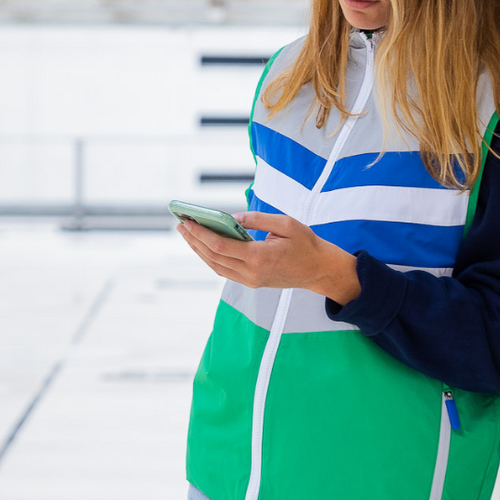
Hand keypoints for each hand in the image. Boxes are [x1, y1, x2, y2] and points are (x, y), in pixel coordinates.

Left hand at [175, 210, 361, 303]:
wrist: (319, 270)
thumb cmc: (305, 243)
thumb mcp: (285, 224)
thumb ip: (257, 219)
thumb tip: (232, 217)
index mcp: (259, 257)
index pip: (220, 245)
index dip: (200, 233)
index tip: (187, 221)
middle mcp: (251, 272)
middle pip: (213, 257)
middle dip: (194, 241)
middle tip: (180, 225)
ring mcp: (251, 280)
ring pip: (216, 266)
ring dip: (199, 251)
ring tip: (187, 234)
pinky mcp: (252, 282)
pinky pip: (225, 271)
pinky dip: (211, 258)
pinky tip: (204, 246)